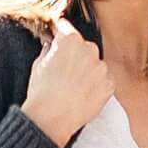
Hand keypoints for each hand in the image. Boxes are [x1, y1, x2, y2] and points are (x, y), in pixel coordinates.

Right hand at [21, 15, 113, 147]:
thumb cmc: (42, 92)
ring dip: (88, 72)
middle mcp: (89, 49)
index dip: (61, 34)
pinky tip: (84, 95)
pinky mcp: (109, 84)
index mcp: (70, 39)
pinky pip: (104, 81)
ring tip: (74, 87)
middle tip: (66, 72)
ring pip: (96, 65)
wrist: (52, 118)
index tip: (59, 39)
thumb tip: (52, 47)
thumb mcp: (38, 64)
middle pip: (84, 47)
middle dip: (77, 56)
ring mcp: (101, 67)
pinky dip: (96, 87)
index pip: (66, 29)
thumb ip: (48, 51)